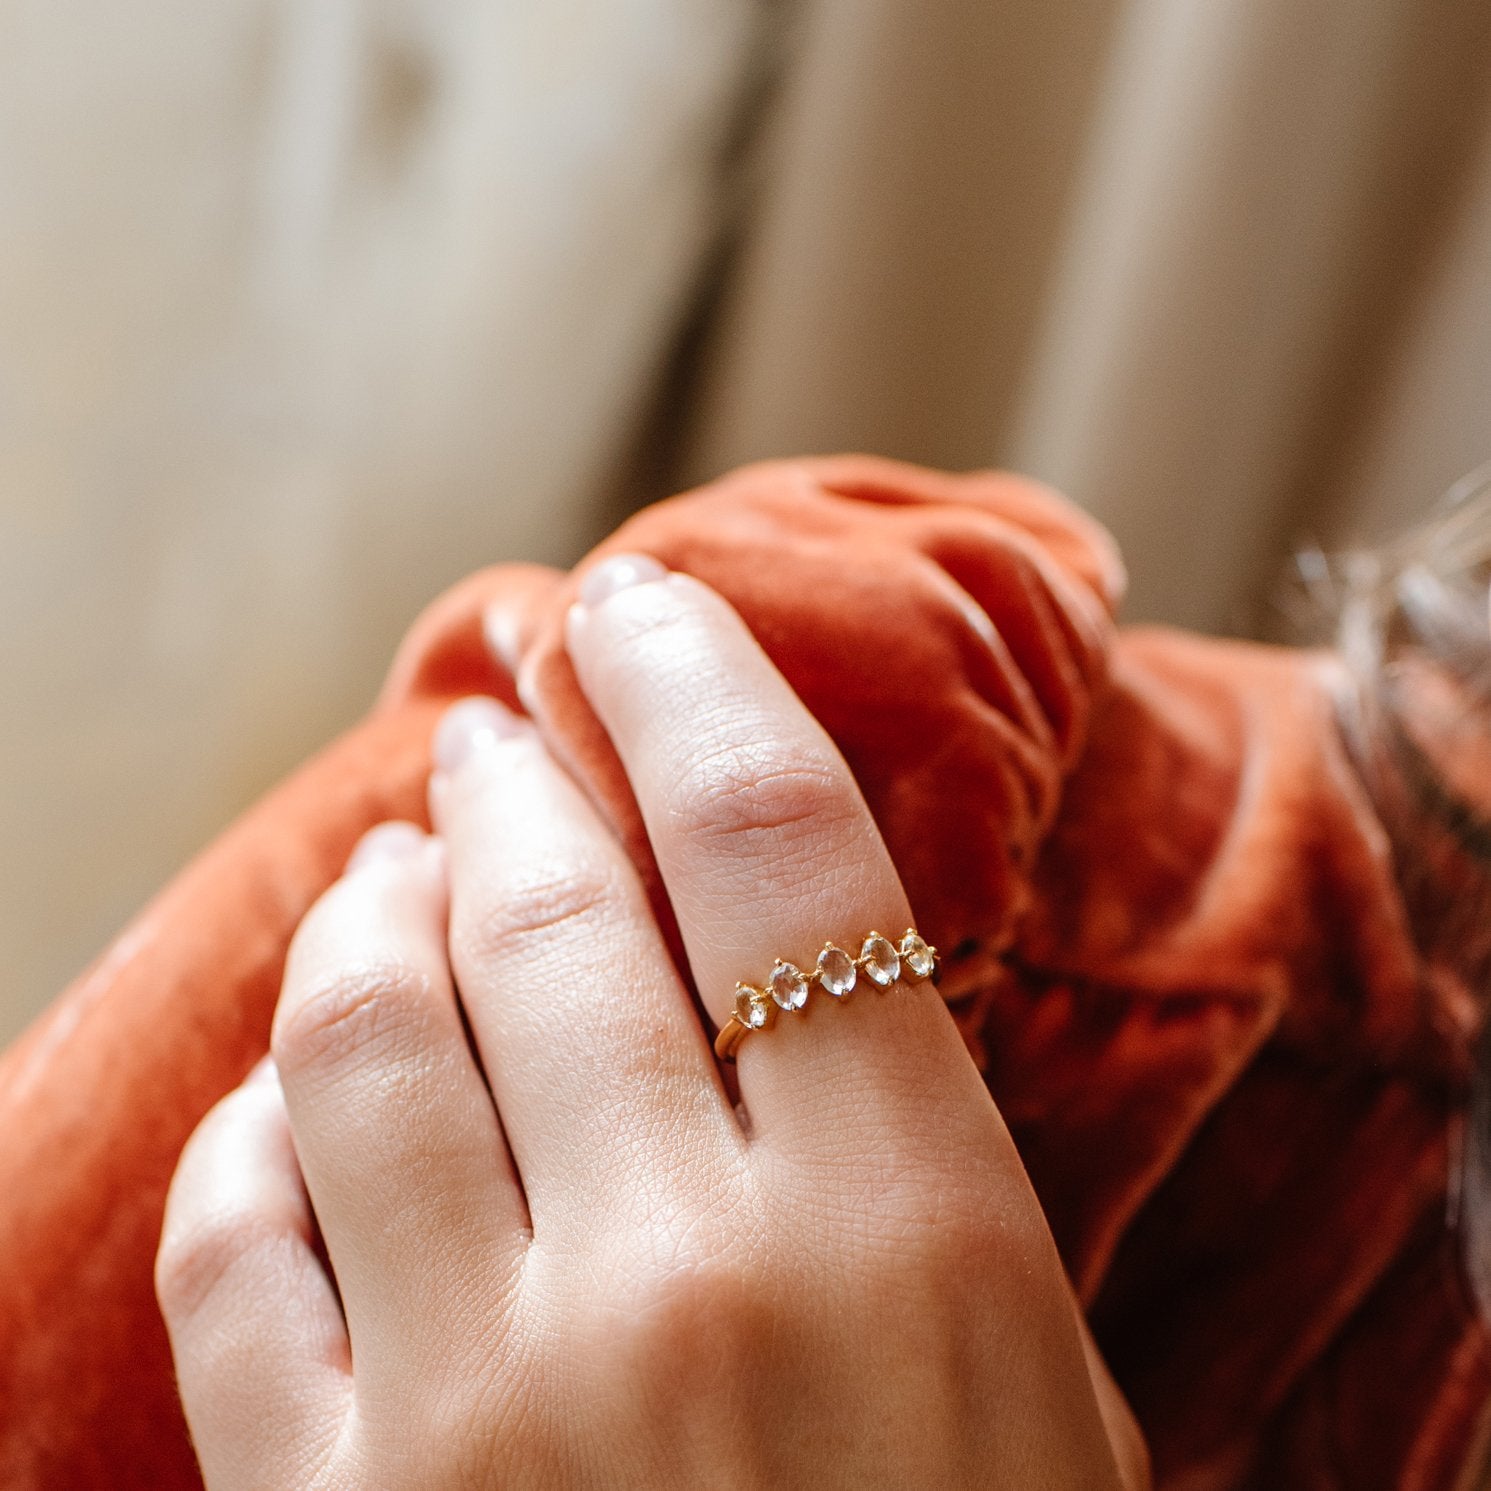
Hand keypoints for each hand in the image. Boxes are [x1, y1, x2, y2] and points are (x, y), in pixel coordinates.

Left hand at [156, 555, 1147, 1488]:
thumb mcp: (1036, 1396)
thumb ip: (907, 1169)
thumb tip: (767, 965)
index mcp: (906, 1244)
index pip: (776, 849)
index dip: (700, 683)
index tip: (645, 609)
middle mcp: (677, 1291)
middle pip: (554, 907)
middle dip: (522, 776)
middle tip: (510, 729)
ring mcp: (472, 1416)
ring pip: (368, 1032)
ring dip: (383, 906)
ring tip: (410, 861)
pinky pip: (231, 1242)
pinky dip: (256, 1126)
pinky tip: (300, 1093)